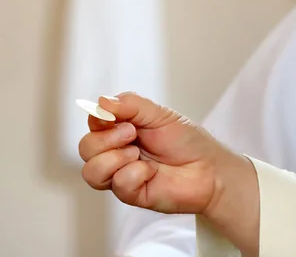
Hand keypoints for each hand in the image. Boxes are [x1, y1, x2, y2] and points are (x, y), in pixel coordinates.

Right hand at [79, 92, 244, 213]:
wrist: (209, 169)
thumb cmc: (185, 140)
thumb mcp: (159, 114)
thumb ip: (130, 104)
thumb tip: (101, 102)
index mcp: (119, 129)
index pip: (92, 122)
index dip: (98, 118)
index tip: (116, 115)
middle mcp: (114, 152)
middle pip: (85, 148)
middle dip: (107, 139)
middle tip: (132, 134)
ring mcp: (120, 175)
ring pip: (90, 172)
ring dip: (114, 159)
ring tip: (137, 154)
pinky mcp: (130, 194)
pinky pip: (117, 184)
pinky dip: (134, 174)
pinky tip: (150, 172)